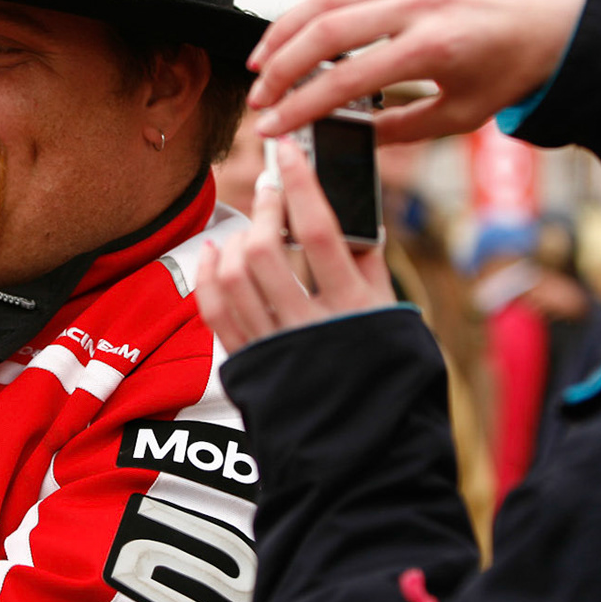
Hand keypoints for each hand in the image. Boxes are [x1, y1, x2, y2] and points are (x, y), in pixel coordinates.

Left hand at [197, 136, 395, 354]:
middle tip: (267, 188)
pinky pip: (214, 311)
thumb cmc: (384, 372)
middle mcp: (309, 329)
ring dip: (235, 239)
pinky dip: (209, 275)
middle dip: (261, 209)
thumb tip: (351, 208)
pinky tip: (216, 253)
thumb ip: (369, 264)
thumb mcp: (391, 316)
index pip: (319, 232)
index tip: (287, 153)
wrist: (361, 449)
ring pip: (234, 277)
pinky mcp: (248, 364)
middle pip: (265, 251)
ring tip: (248, 226)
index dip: (300, 184)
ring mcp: (273, 348)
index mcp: (355, 310)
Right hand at [246, 0, 587, 143]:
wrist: (559, 17)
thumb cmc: (516, 68)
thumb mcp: (463, 115)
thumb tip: (353, 139)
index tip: (271, 126)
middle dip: (279, 68)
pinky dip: (314, 3)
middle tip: (258, 98)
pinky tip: (296, 28)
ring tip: (261, 63)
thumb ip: (403, 129)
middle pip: (323, 32)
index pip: (345, 78)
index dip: (299, 105)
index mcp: (434, 46)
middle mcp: (418, 3)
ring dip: (285, 30)